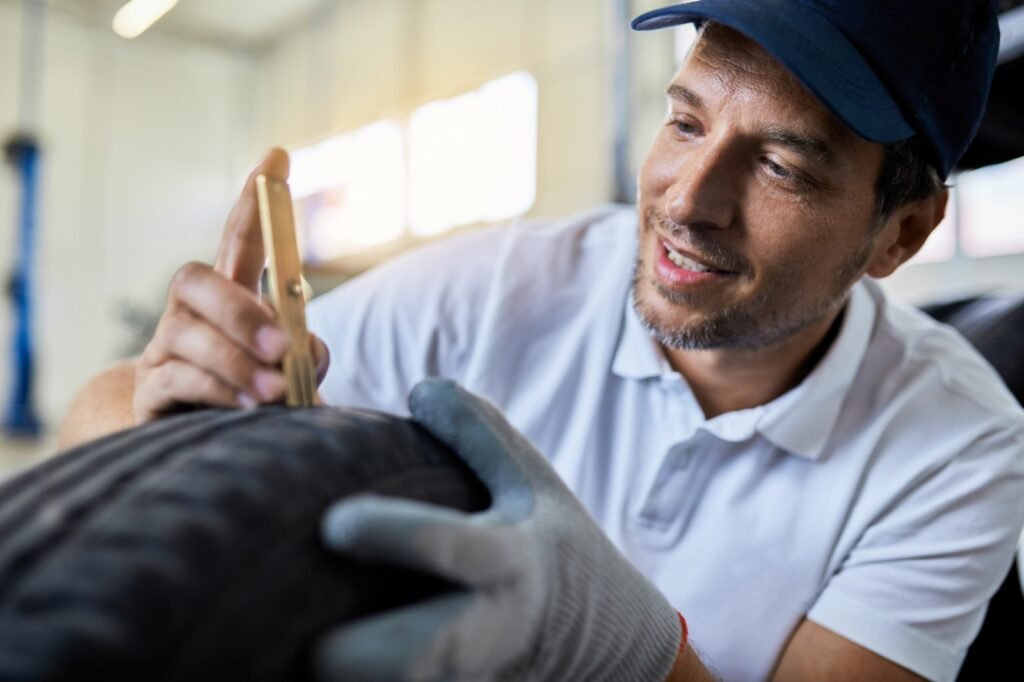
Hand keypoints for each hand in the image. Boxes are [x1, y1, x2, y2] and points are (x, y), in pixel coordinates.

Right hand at [133, 149, 328, 423]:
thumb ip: (305, 356)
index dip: (255, 204)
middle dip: (239, 309)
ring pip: (187, 334)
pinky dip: (217, 390)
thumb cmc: (255, 403)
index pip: (237, 244)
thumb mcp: (291, 377)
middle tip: (281, 344)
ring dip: (236, 359)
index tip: (277, 157)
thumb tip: (307, 348)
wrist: (197, 454)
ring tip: (275, 390)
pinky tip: (247, 407)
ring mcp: (164, 352)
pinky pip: (177, 380)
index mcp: (228, 303)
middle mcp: (189, 317)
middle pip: (194, 281)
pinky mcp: (151, 393)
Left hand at [316, 379, 683, 681]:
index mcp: (510, 562)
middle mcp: (487, 630)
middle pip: (404, 664)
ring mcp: (471, 678)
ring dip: (338, 676)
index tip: (334, 522)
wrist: (614, 642)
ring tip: (299, 635)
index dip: (387, 534)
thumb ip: (479, 432)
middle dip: (338, 654)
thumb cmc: (562, 551)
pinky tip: (330, 655)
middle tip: (297, 618)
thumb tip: (418, 387)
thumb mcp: (535, 483)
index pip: (448, 550)